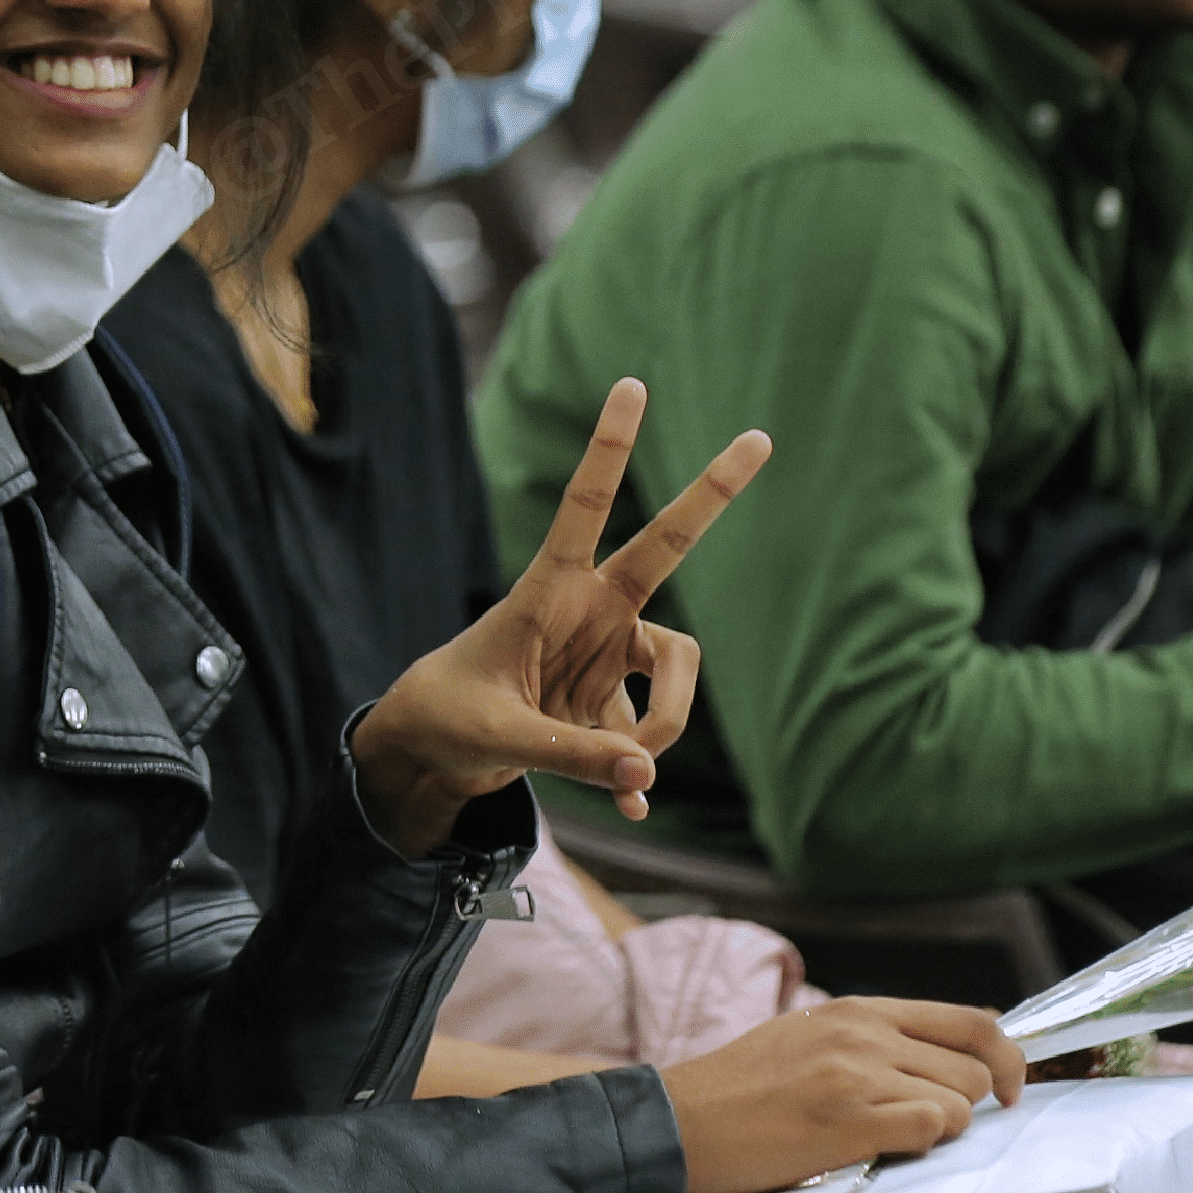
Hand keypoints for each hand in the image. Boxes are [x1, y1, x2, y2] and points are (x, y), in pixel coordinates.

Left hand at [350, 379, 770, 855]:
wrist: (432, 753)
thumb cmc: (450, 720)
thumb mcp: (501, 736)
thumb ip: (573, 755)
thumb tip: (645, 774)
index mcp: (548, 593)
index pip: (585, 507)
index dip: (609, 449)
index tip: (630, 385)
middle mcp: (589, 613)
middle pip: (666, 547)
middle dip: (710, 495)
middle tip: (761, 439)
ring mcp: (608, 655)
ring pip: (677, 675)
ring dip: (657, 730)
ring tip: (617, 773)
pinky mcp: (613, 701)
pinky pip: (651, 737)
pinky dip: (637, 774)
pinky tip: (628, 807)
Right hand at [661, 999, 1027, 1192]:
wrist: (680, 1123)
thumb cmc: (740, 1090)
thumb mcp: (808, 1037)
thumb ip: (872, 1040)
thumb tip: (942, 1057)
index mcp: (857, 1010)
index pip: (969, 1019)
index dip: (1005, 1057)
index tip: (1006, 1087)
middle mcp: (863, 1034)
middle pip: (977, 1064)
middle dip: (971, 1102)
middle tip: (933, 1125)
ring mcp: (856, 1076)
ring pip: (960, 1101)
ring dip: (942, 1128)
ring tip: (893, 1137)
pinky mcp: (847, 1123)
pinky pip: (929, 1130)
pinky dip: (922, 1146)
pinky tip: (883, 1149)